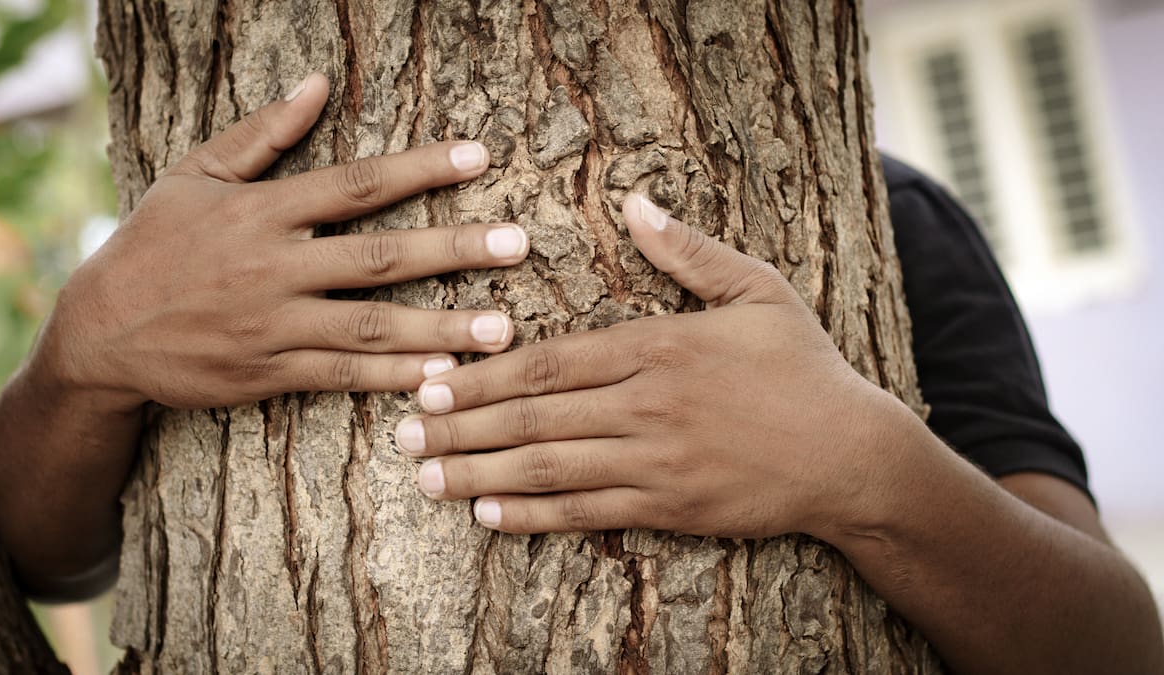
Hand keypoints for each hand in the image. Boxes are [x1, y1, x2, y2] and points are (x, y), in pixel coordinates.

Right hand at [38, 73, 528, 410]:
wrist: (99, 332)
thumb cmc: (153, 245)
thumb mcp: (194, 176)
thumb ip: (261, 134)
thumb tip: (319, 83)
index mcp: (261, 211)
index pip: (355, 184)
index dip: (420, 168)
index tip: (480, 156)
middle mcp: (273, 266)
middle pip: (378, 257)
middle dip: (453, 250)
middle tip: (518, 244)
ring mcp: (273, 324)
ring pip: (371, 326)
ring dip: (441, 327)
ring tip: (503, 329)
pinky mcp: (268, 372)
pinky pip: (341, 376)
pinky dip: (392, 377)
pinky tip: (442, 376)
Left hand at [394, 194, 900, 538]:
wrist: (850, 454)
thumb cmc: (802, 368)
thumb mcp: (757, 292)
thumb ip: (688, 251)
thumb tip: (636, 202)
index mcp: (657, 346)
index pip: (549, 363)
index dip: (483, 375)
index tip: (432, 379)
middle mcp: (645, 405)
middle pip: (533, 417)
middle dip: (461, 424)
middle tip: (405, 431)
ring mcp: (654, 462)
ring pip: (548, 467)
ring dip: (479, 472)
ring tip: (426, 475)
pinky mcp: (668, 508)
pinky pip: (586, 512)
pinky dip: (533, 514)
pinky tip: (489, 515)